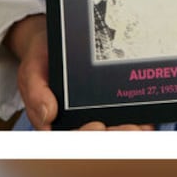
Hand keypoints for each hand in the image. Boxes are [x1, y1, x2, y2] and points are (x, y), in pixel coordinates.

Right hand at [10, 14, 154, 130]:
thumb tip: (47, 115)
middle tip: (127, 129)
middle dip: (114, 138)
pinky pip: (129, 118)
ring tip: (138, 127)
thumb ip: (34, 93)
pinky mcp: (114, 105)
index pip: (71, 138)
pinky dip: (139, 122)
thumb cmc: (43, 59)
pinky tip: (145, 120)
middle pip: (98, 139)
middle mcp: (79, 121)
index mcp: (57, 121)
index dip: (85, 136)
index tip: (97, 125)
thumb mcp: (32, 71)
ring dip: (129, 133)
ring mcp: (99, 114)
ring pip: (116, 132)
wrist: (58, 38)